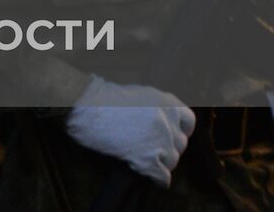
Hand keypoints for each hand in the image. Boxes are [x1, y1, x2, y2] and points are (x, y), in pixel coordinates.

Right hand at [65, 76, 195, 187]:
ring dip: (160, 163)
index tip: (169, 135)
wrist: (85, 106)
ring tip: (143, 159)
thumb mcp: (138, 94)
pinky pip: (162, 178)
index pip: (188, 122)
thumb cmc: (103, 98)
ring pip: (171, 162)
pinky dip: (156, 180)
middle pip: (180, 144)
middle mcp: (168, 122)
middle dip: (167, 148)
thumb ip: (156, 108)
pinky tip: (147, 175)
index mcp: (167, 102)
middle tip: (151, 148)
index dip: (178, 131)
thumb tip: (163, 124)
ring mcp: (159, 142)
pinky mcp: (147, 160)